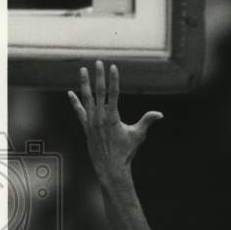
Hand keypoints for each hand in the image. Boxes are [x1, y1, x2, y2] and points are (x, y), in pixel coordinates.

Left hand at [68, 61, 162, 176]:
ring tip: (82, 70)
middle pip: (98, 91)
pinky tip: (70, 93)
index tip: (113, 67)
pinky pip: (79, 112)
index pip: (113, 93)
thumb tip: (160, 114)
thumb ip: (147, 121)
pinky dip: (75, 102)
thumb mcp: (138, 135)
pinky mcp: (86, 128)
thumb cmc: (126, 152)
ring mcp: (91, 122)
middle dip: (98, 76)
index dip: (113, 79)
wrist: (110, 167)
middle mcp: (100, 117)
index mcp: (112, 117)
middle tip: (98, 62)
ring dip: (85, 83)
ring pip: (87, 98)